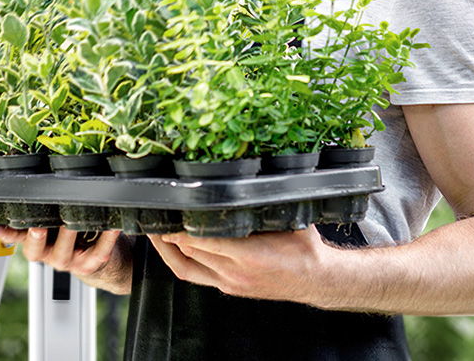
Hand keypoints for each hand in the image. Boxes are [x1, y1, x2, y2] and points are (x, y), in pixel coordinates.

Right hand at [0, 226, 130, 293]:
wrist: (101, 264)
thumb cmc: (75, 241)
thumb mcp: (51, 231)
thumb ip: (33, 220)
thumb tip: (10, 203)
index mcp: (38, 246)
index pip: (18, 239)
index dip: (9, 235)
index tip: (1, 227)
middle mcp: (51, 256)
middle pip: (38, 250)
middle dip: (36, 238)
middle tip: (37, 226)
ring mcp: (70, 263)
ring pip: (64, 253)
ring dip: (67, 235)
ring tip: (70, 222)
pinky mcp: (90, 265)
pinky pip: (98, 251)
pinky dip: (106, 238)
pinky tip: (110, 227)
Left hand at [149, 227, 346, 305]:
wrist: (317, 279)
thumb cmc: (306, 249)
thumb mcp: (287, 221)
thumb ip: (262, 208)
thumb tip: (242, 184)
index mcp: (249, 256)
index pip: (203, 242)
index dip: (181, 231)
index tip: (167, 217)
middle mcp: (235, 273)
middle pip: (190, 253)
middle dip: (169, 236)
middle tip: (156, 217)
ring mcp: (230, 284)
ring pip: (187, 268)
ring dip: (168, 251)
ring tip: (155, 233)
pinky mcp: (229, 288)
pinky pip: (196, 275)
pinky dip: (181, 261)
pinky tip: (173, 248)